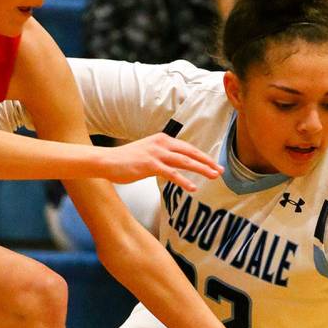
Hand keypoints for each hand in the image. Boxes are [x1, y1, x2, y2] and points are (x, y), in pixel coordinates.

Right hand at [103, 134, 222, 191]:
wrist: (107, 161)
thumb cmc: (125, 160)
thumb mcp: (147, 153)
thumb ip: (162, 157)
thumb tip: (174, 165)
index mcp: (162, 139)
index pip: (187, 147)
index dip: (203, 156)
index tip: (214, 164)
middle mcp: (161, 144)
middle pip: (190, 152)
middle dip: (207, 162)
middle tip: (221, 170)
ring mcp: (156, 153)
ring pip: (184, 161)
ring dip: (201, 169)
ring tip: (214, 176)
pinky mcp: (150, 164)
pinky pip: (171, 173)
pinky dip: (184, 180)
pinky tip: (193, 187)